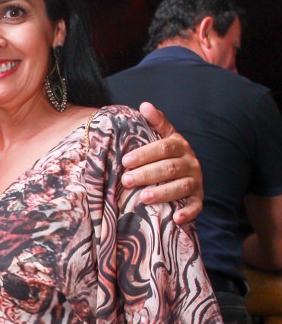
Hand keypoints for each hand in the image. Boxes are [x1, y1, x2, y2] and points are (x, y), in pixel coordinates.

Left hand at [121, 101, 202, 224]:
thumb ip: (156, 123)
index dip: (145, 154)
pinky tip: (175, 219)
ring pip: (181, 187)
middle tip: (126, 180)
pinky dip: (187, 213)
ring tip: (143, 198)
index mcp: (180, 146)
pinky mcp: (198, 199)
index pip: (164, 148)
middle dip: (147, 174)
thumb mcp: (163, 137)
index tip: (125, 161)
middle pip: (170, 168)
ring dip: (162, 193)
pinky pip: (196, 206)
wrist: (186, 174)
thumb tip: (145, 105)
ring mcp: (196, 181)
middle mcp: (191, 163)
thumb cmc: (167, 155)